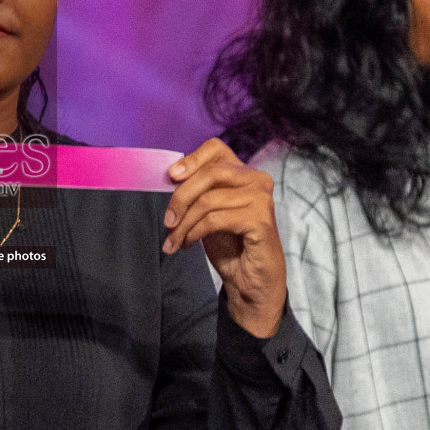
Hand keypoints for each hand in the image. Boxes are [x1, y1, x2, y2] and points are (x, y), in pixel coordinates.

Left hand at [163, 137, 285, 337]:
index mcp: (244, 172)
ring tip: (174, 240)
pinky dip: (194, 232)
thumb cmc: (229, 244)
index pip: (215, 148)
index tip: (170, 176)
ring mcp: (261, 198)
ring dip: (184, 223)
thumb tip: (170, 175)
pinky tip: (188, 244)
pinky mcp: (261, 219)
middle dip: (181, 198)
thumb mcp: (207, 211)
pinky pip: (214, 219)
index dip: (191, 159)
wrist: (248, 281)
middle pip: (209, 174)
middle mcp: (257, 180)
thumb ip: (196, 191)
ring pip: (208, 200)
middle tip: (167, 221)